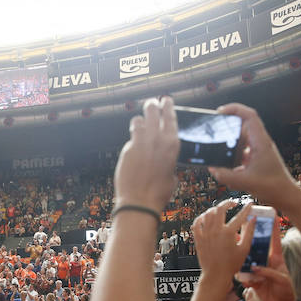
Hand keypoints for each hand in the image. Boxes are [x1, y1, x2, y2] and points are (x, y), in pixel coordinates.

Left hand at [113, 97, 179, 214]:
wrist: (140, 201)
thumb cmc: (159, 192)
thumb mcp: (172, 174)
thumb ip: (169, 160)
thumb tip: (166, 159)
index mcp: (172, 143)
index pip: (170, 116)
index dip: (167, 105)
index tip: (165, 100)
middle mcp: (157, 139)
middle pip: (152, 110)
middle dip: (151, 105)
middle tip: (151, 104)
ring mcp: (141, 142)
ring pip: (138, 119)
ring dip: (140, 120)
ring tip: (140, 123)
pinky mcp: (128, 149)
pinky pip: (131, 137)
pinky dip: (133, 138)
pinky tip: (134, 145)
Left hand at [192, 200, 255, 282]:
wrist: (216, 275)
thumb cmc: (231, 265)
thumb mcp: (244, 249)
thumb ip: (249, 232)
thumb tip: (253, 219)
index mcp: (228, 233)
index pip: (239, 216)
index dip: (246, 208)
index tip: (249, 204)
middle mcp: (215, 231)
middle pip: (220, 209)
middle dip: (228, 203)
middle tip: (233, 203)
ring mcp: (205, 234)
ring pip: (207, 213)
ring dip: (215, 209)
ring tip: (221, 210)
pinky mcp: (198, 238)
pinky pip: (197, 223)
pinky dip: (201, 217)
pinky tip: (206, 217)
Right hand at [207, 103, 300, 210]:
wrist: (286, 196)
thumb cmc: (273, 187)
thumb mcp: (245, 182)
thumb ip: (226, 176)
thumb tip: (213, 169)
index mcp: (261, 142)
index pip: (249, 116)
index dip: (234, 109)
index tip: (220, 112)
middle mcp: (260, 143)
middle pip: (242, 126)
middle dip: (227, 127)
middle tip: (213, 131)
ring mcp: (258, 151)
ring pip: (240, 140)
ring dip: (229, 143)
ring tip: (217, 151)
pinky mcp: (255, 160)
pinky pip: (240, 152)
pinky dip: (231, 156)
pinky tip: (225, 167)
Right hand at [237, 218, 297, 300]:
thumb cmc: (286, 290)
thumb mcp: (282, 279)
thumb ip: (269, 272)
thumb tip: (255, 268)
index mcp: (276, 257)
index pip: (274, 240)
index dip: (273, 227)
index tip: (272, 213)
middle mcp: (266, 261)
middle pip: (257, 245)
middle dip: (250, 236)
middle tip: (244, 225)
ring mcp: (258, 269)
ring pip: (247, 259)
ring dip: (241, 255)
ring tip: (234, 248)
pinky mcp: (252, 279)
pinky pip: (244, 275)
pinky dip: (243, 277)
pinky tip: (245, 280)